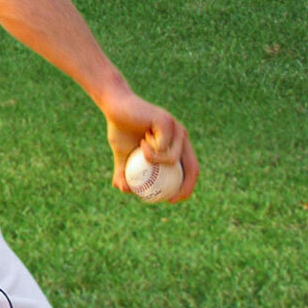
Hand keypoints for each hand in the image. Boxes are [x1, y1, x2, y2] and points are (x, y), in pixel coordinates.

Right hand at [99, 84, 198, 200]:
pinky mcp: (168, 122)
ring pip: (173, 158)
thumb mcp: (122, 156)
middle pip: (192, 167)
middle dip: (185, 187)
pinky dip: (149, 151)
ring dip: (154, 162)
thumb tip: (124, 190)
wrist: (114, 107)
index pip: (190, 170)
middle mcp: (182, 136)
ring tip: (141, 152)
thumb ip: (125, 172)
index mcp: (178, 144)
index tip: (171, 200)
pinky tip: (141, 140)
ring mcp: (177, 128)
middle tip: (169, 197)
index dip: (186, 188)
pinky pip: (162, 146)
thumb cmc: (120, 129)